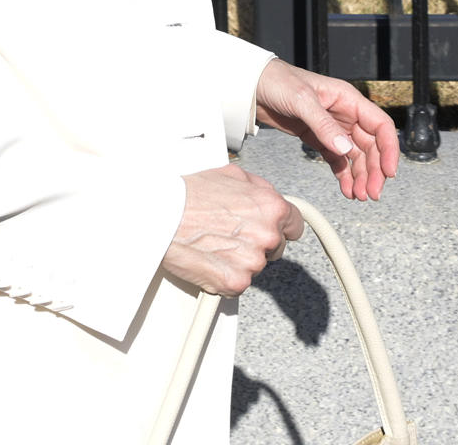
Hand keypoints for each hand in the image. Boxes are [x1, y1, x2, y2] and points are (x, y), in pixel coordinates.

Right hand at [162, 165, 304, 295]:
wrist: (162, 218)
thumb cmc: (189, 195)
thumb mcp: (230, 175)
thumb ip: (257, 188)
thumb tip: (264, 195)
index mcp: (271, 207)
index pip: (295, 225)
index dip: (282, 227)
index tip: (275, 230)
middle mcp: (267, 235)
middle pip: (275, 248)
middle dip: (257, 243)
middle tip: (230, 234)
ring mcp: (252, 261)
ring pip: (255, 266)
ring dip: (239, 259)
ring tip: (214, 243)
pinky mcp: (236, 282)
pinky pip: (237, 283)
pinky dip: (225, 276)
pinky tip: (209, 258)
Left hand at [253, 60, 400, 201]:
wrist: (252, 85)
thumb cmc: (278, 80)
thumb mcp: (301, 100)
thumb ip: (323, 125)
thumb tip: (345, 149)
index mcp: (348, 99)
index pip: (380, 125)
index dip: (389, 149)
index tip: (388, 172)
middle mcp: (345, 114)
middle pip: (371, 146)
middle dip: (374, 170)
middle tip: (372, 193)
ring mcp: (332, 128)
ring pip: (356, 156)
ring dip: (360, 177)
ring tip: (358, 196)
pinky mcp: (318, 138)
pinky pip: (337, 159)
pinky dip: (343, 175)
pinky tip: (345, 189)